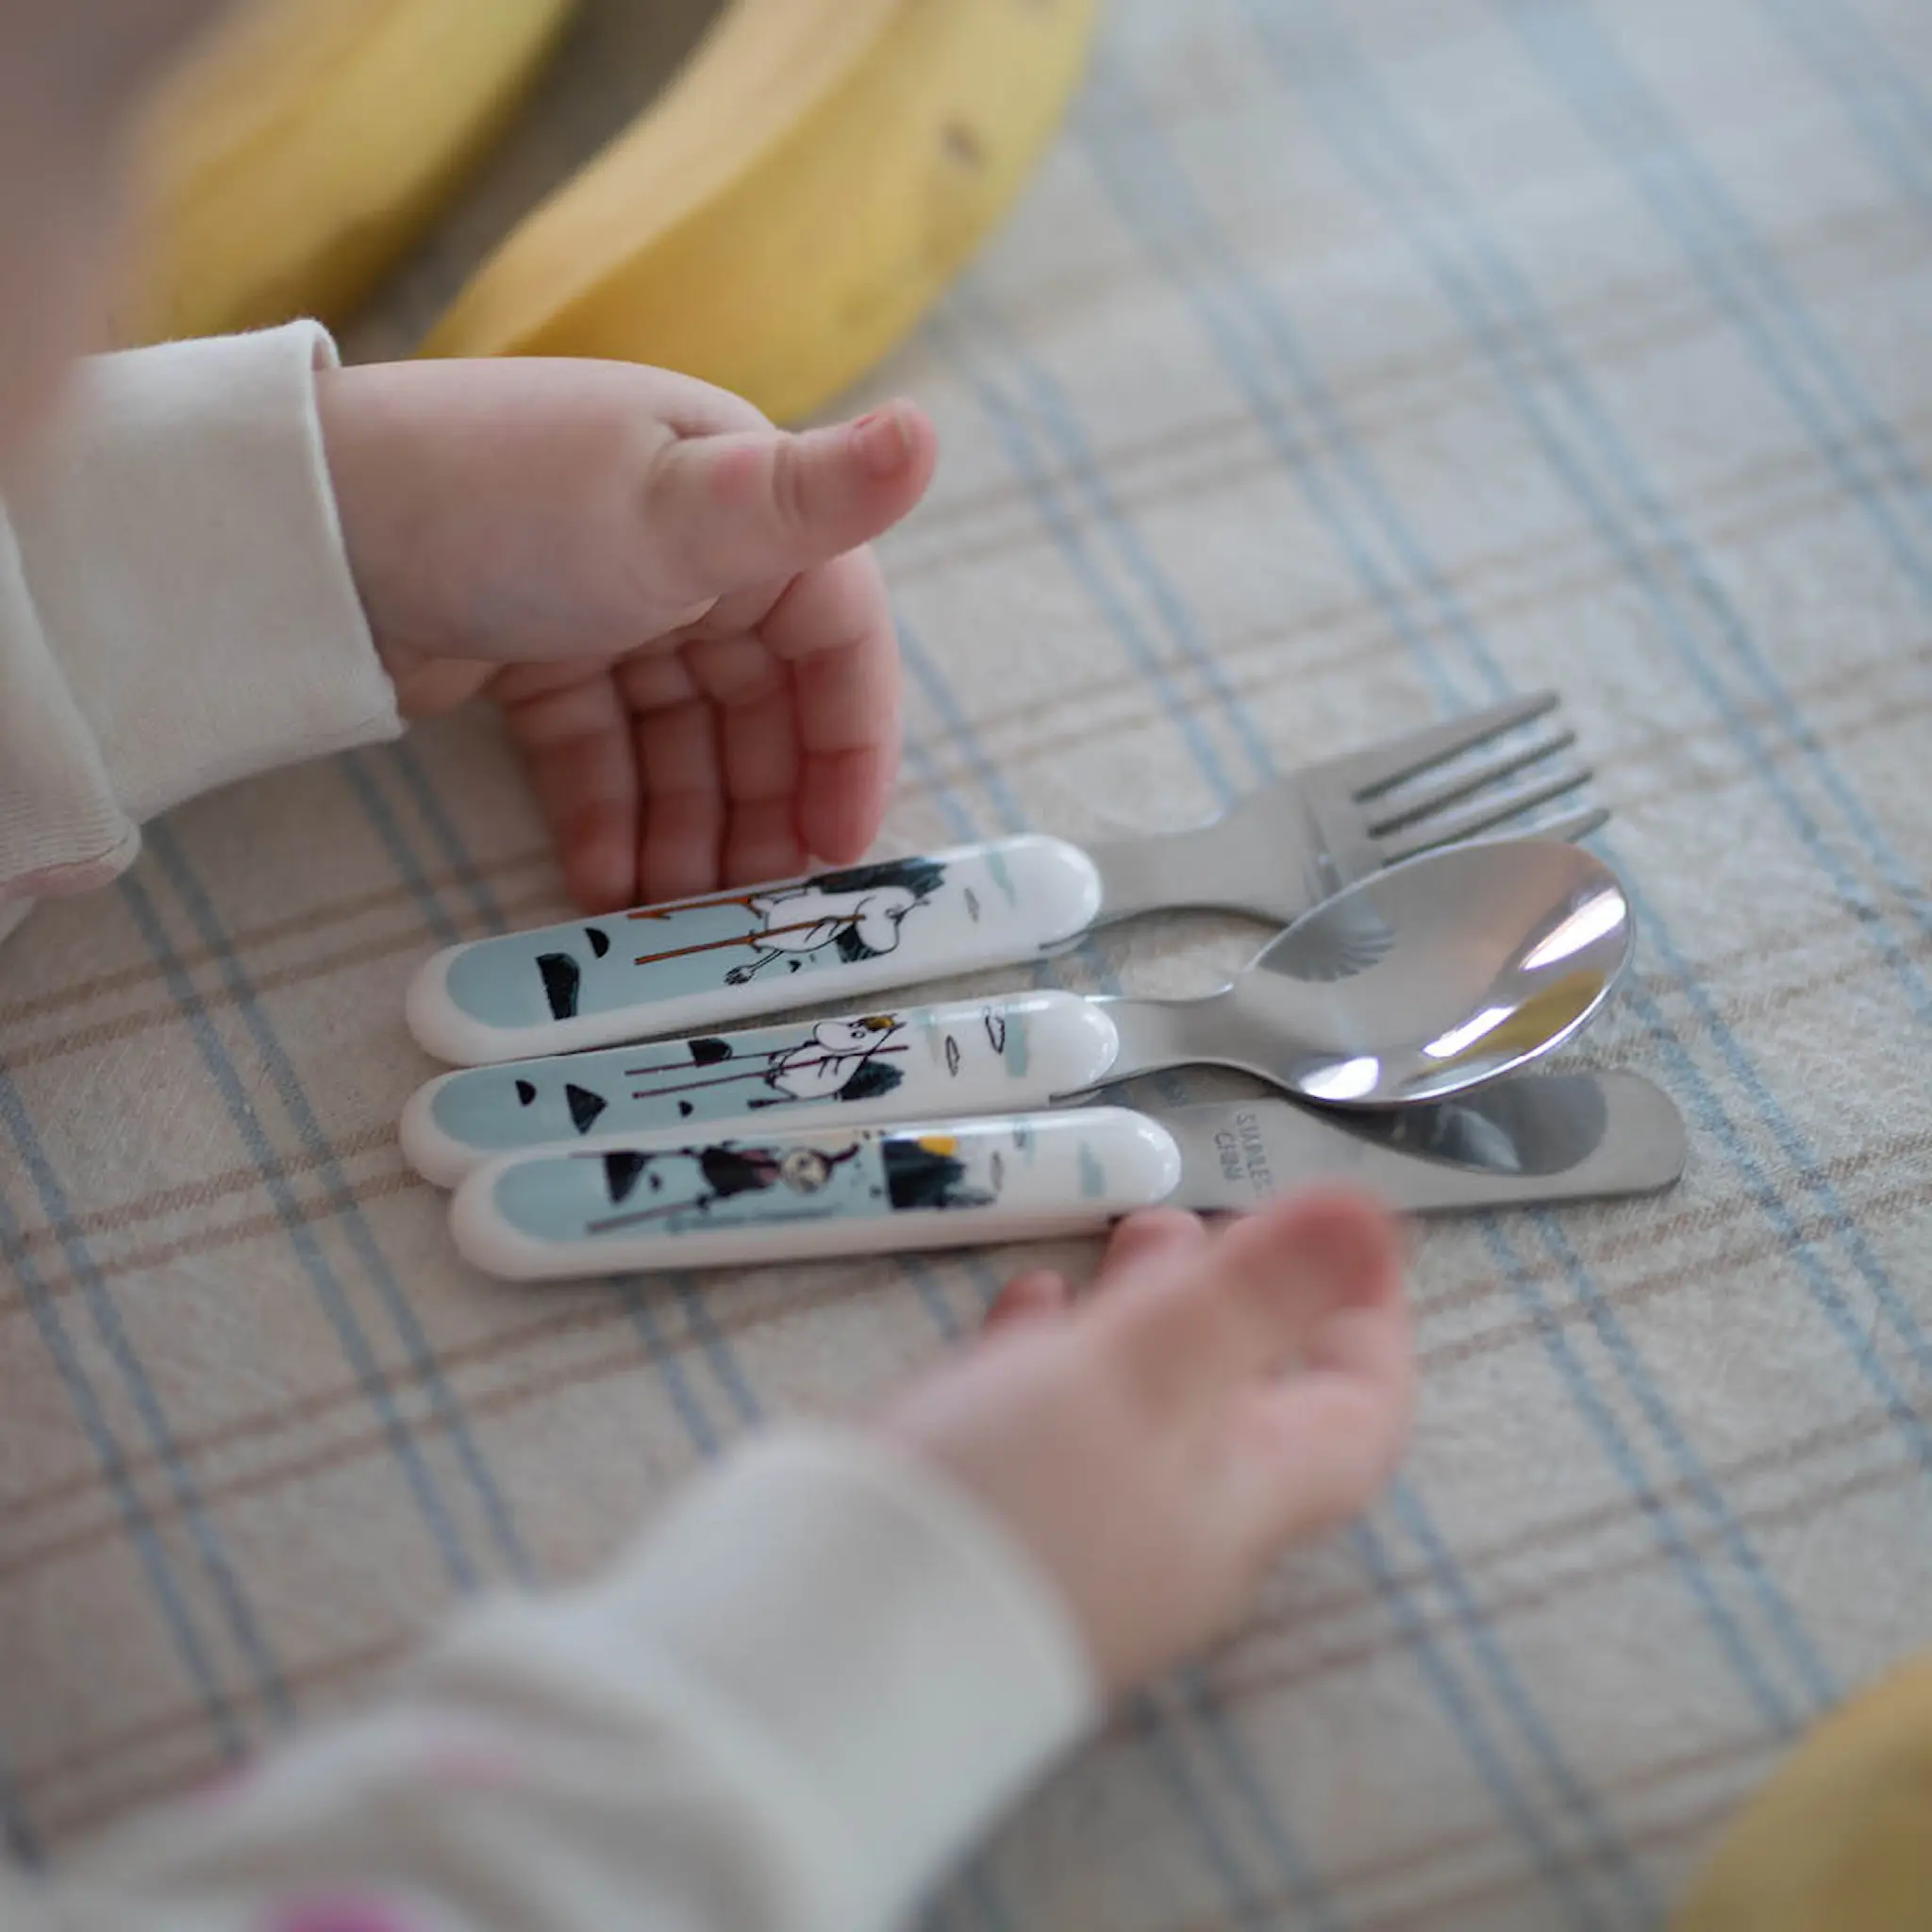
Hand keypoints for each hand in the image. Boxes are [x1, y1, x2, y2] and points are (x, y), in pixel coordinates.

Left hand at [316, 358, 936, 911]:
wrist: (300, 525)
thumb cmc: (508, 504)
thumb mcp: (679, 505)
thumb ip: (810, 498)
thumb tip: (931, 430)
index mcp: (741, 501)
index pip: (838, 639)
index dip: (850, 745)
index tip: (840, 846)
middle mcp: (687, 551)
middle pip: (759, 706)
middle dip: (760, 808)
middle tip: (753, 909)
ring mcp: (607, 606)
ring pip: (680, 742)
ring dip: (687, 830)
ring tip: (674, 919)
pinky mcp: (535, 658)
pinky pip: (599, 753)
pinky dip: (609, 816)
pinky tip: (603, 886)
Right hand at [882, 1194, 1413, 1695]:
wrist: (834, 1647)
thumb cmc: (1013, 1504)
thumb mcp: (1143, 1374)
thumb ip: (1252, 1294)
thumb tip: (1370, 1215)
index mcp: (1241, 1499)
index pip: (1355, 1413)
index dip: (1367, 1314)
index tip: (1344, 1228)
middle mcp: (1176, 1528)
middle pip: (1243, 1400)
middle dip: (1236, 1295)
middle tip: (1196, 1216)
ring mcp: (1086, 1534)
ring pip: (1142, 1404)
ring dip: (1143, 1313)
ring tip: (1122, 1236)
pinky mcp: (999, 1527)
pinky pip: (1049, 1425)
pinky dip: (1051, 1353)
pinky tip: (1024, 1307)